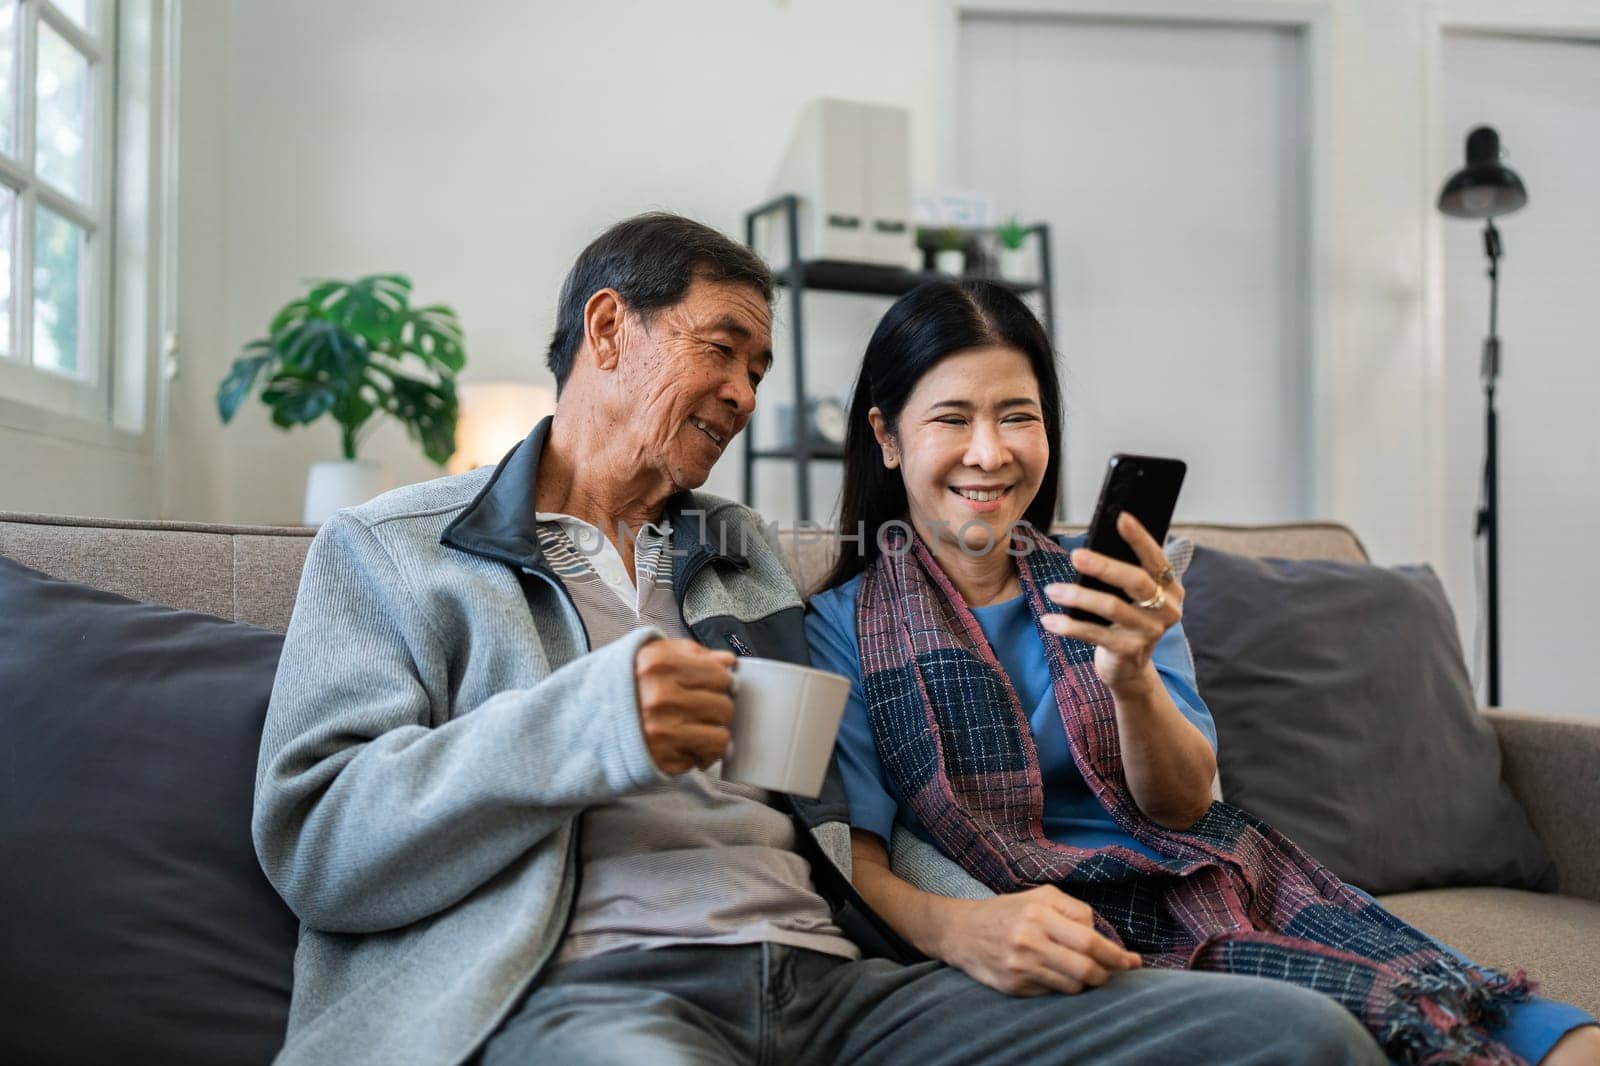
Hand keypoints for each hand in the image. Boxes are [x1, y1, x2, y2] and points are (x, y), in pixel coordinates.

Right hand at [634, 639, 735, 774]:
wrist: (583, 726)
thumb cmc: (623, 689)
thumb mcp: (651, 657)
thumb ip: (692, 654)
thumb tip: (729, 661)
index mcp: (659, 665)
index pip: (719, 675)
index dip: (722, 682)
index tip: (715, 686)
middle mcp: (660, 698)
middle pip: (724, 706)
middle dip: (718, 708)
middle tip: (702, 709)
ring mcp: (661, 732)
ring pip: (721, 735)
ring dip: (713, 732)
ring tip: (696, 727)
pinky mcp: (662, 759)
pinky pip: (706, 757)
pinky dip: (702, 753)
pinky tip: (687, 744)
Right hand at [942, 885, 1140, 995]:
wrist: (960, 931)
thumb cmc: (1007, 911)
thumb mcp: (1039, 897)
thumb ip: (1074, 911)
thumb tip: (1103, 937)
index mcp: (1039, 913)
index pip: (1090, 940)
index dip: (1116, 954)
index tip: (1132, 961)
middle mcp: (1030, 940)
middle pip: (1086, 969)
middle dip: (1107, 974)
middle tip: (1113, 972)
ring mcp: (1021, 966)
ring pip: (1073, 986)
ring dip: (1087, 983)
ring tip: (1084, 972)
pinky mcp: (1014, 986)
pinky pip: (1052, 993)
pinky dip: (1062, 986)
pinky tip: (1055, 975)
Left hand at [1041, 512, 1184, 692]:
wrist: (1130, 669)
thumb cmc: (1126, 622)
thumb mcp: (1134, 598)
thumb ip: (1124, 575)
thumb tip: (1091, 548)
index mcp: (1170, 588)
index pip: (1156, 558)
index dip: (1140, 538)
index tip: (1121, 517)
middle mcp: (1166, 609)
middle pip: (1136, 581)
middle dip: (1104, 566)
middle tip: (1075, 556)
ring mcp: (1149, 632)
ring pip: (1112, 607)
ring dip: (1078, 596)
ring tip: (1052, 590)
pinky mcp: (1129, 651)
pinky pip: (1094, 634)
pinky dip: (1069, 626)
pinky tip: (1049, 621)